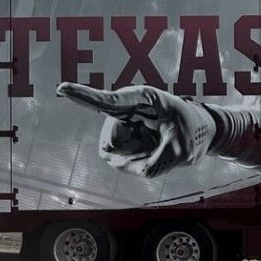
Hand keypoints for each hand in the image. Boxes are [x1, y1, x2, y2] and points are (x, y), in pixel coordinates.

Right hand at [56, 82, 216, 176]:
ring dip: (138, 157)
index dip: (83, 96)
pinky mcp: (119, 139)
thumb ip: (158, 162)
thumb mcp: (183, 149)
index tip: (62, 89)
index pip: (108, 101)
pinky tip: (151, 149)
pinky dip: (138, 162)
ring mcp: (119, 123)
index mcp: (142, 98)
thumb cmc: (191, 129)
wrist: (197, 132)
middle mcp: (124, 108)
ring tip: (156, 143)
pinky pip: (121, 161)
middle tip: (160, 142)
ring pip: (115, 154)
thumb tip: (135, 171)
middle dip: (136, 152)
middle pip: (112, 140)